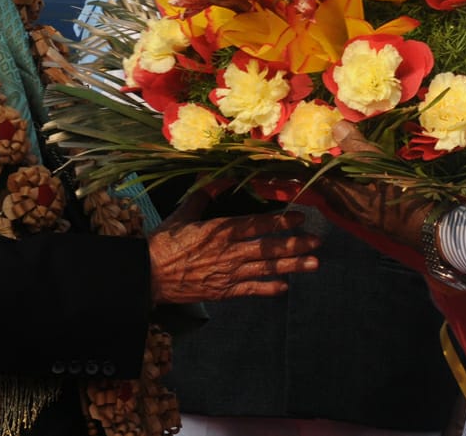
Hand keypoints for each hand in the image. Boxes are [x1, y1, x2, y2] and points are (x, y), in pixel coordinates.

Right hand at [147, 197, 318, 304]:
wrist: (148, 276)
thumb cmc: (164, 243)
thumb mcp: (183, 213)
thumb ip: (202, 195)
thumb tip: (216, 175)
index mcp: (220, 230)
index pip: (257, 224)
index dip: (281, 221)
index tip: (300, 217)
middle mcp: (229, 252)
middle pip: (269, 248)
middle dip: (295, 245)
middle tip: (317, 242)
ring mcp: (228, 273)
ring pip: (266, 269)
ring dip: (292, 266)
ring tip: (314, 264)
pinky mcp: (223, 291)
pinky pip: (250, 291)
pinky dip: (268, 289)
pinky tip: (285, 287)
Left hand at [312, 122, 438, 251]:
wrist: (432, 226)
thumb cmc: (403, 196)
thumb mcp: (379, 166)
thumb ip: (356, 147)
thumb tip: (336, 127)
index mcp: (345, 198)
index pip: (316, 179)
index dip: (306, 164)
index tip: (299, 149)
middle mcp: (349, 209)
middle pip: (327, 187)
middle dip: (321, 170)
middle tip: (319, 149)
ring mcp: (363, 214)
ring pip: (342, 192)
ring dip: (338, 176)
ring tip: (338, 157)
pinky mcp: (376, 214)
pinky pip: (356, 196)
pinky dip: (353, 183)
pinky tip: (361, 173)